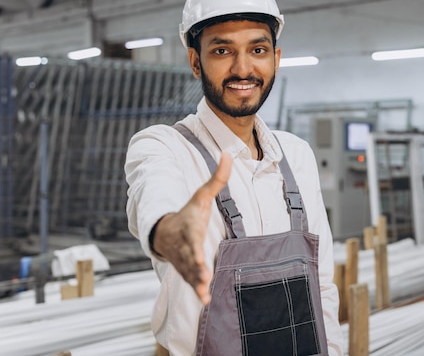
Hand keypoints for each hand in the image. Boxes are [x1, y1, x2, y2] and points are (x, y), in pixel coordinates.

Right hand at [152, 152, 231, 304]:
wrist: (165, 231)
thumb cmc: (189, 213)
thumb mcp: (201, 195)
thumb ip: (217, 178)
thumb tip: (228, 154)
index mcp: (189, 227)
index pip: (191, 237)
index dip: (194, 247)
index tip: (198, 255)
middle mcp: (185, 245)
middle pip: (189, 258)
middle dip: (195, 267)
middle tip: (202, 276)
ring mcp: (184, 259)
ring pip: (190, 272)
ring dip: (197, 283)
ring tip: (205, 292)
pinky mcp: (187, 269)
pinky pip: (191, 281)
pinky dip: (197, 291)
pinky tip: (206, 300)